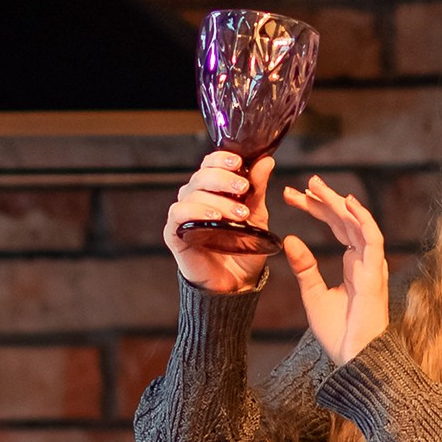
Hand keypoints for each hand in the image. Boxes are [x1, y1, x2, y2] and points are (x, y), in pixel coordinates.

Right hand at [164, 151, 274, 293]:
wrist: (236, 283)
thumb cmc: (244, 248)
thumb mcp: (257, 216)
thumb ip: (258, 189)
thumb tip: (266, 161)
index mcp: (213, 190)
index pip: (210, 164)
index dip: (221, 159)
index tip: (239, 162)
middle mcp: (195, 198)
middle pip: (201, 175)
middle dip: (223, 178)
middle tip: (243, 188)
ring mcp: (183, 215)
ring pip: (192, 193)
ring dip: (217, 199)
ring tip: (239, 214)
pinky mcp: (175, 233)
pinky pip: (179, 214)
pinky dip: (196, 211)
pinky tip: (214, 218)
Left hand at [281, 177, 389, 366]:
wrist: (354, 358)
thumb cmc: (339, 333)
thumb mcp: (313, 295)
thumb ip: (304, 267)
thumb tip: (289, 239)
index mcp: (353, 265)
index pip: (337, 227)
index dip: (318, 209)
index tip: (295, 196)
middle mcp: (365, 261)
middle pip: (346, 221)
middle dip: (326, 200)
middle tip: (305, 183)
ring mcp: (372, 266)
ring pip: (358, 224)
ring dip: (338, 203)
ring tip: (317, 186)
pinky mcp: (375, 274)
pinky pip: (372, 240)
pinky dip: (362, 219)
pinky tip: (347, 203)